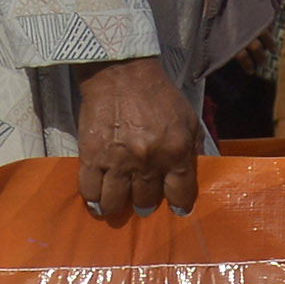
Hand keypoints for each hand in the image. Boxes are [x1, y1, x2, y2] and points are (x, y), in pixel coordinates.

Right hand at [74, 56, 200, 215]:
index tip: (177, 210)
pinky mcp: (91, 156)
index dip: (179, 206)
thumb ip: (193, 148)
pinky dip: (93, 199)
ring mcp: (117, 161)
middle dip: (147, 203)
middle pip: (146, 200)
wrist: (122, 74)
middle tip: (143, 200)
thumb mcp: (189, 119)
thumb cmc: (159, 96)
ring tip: (117, 204)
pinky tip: (98, 200)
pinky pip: (90, 190)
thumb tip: (195, 174)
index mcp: (175, 151)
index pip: (180, 194)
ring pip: (115, 202)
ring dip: (118, 206)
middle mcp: (148, 161)